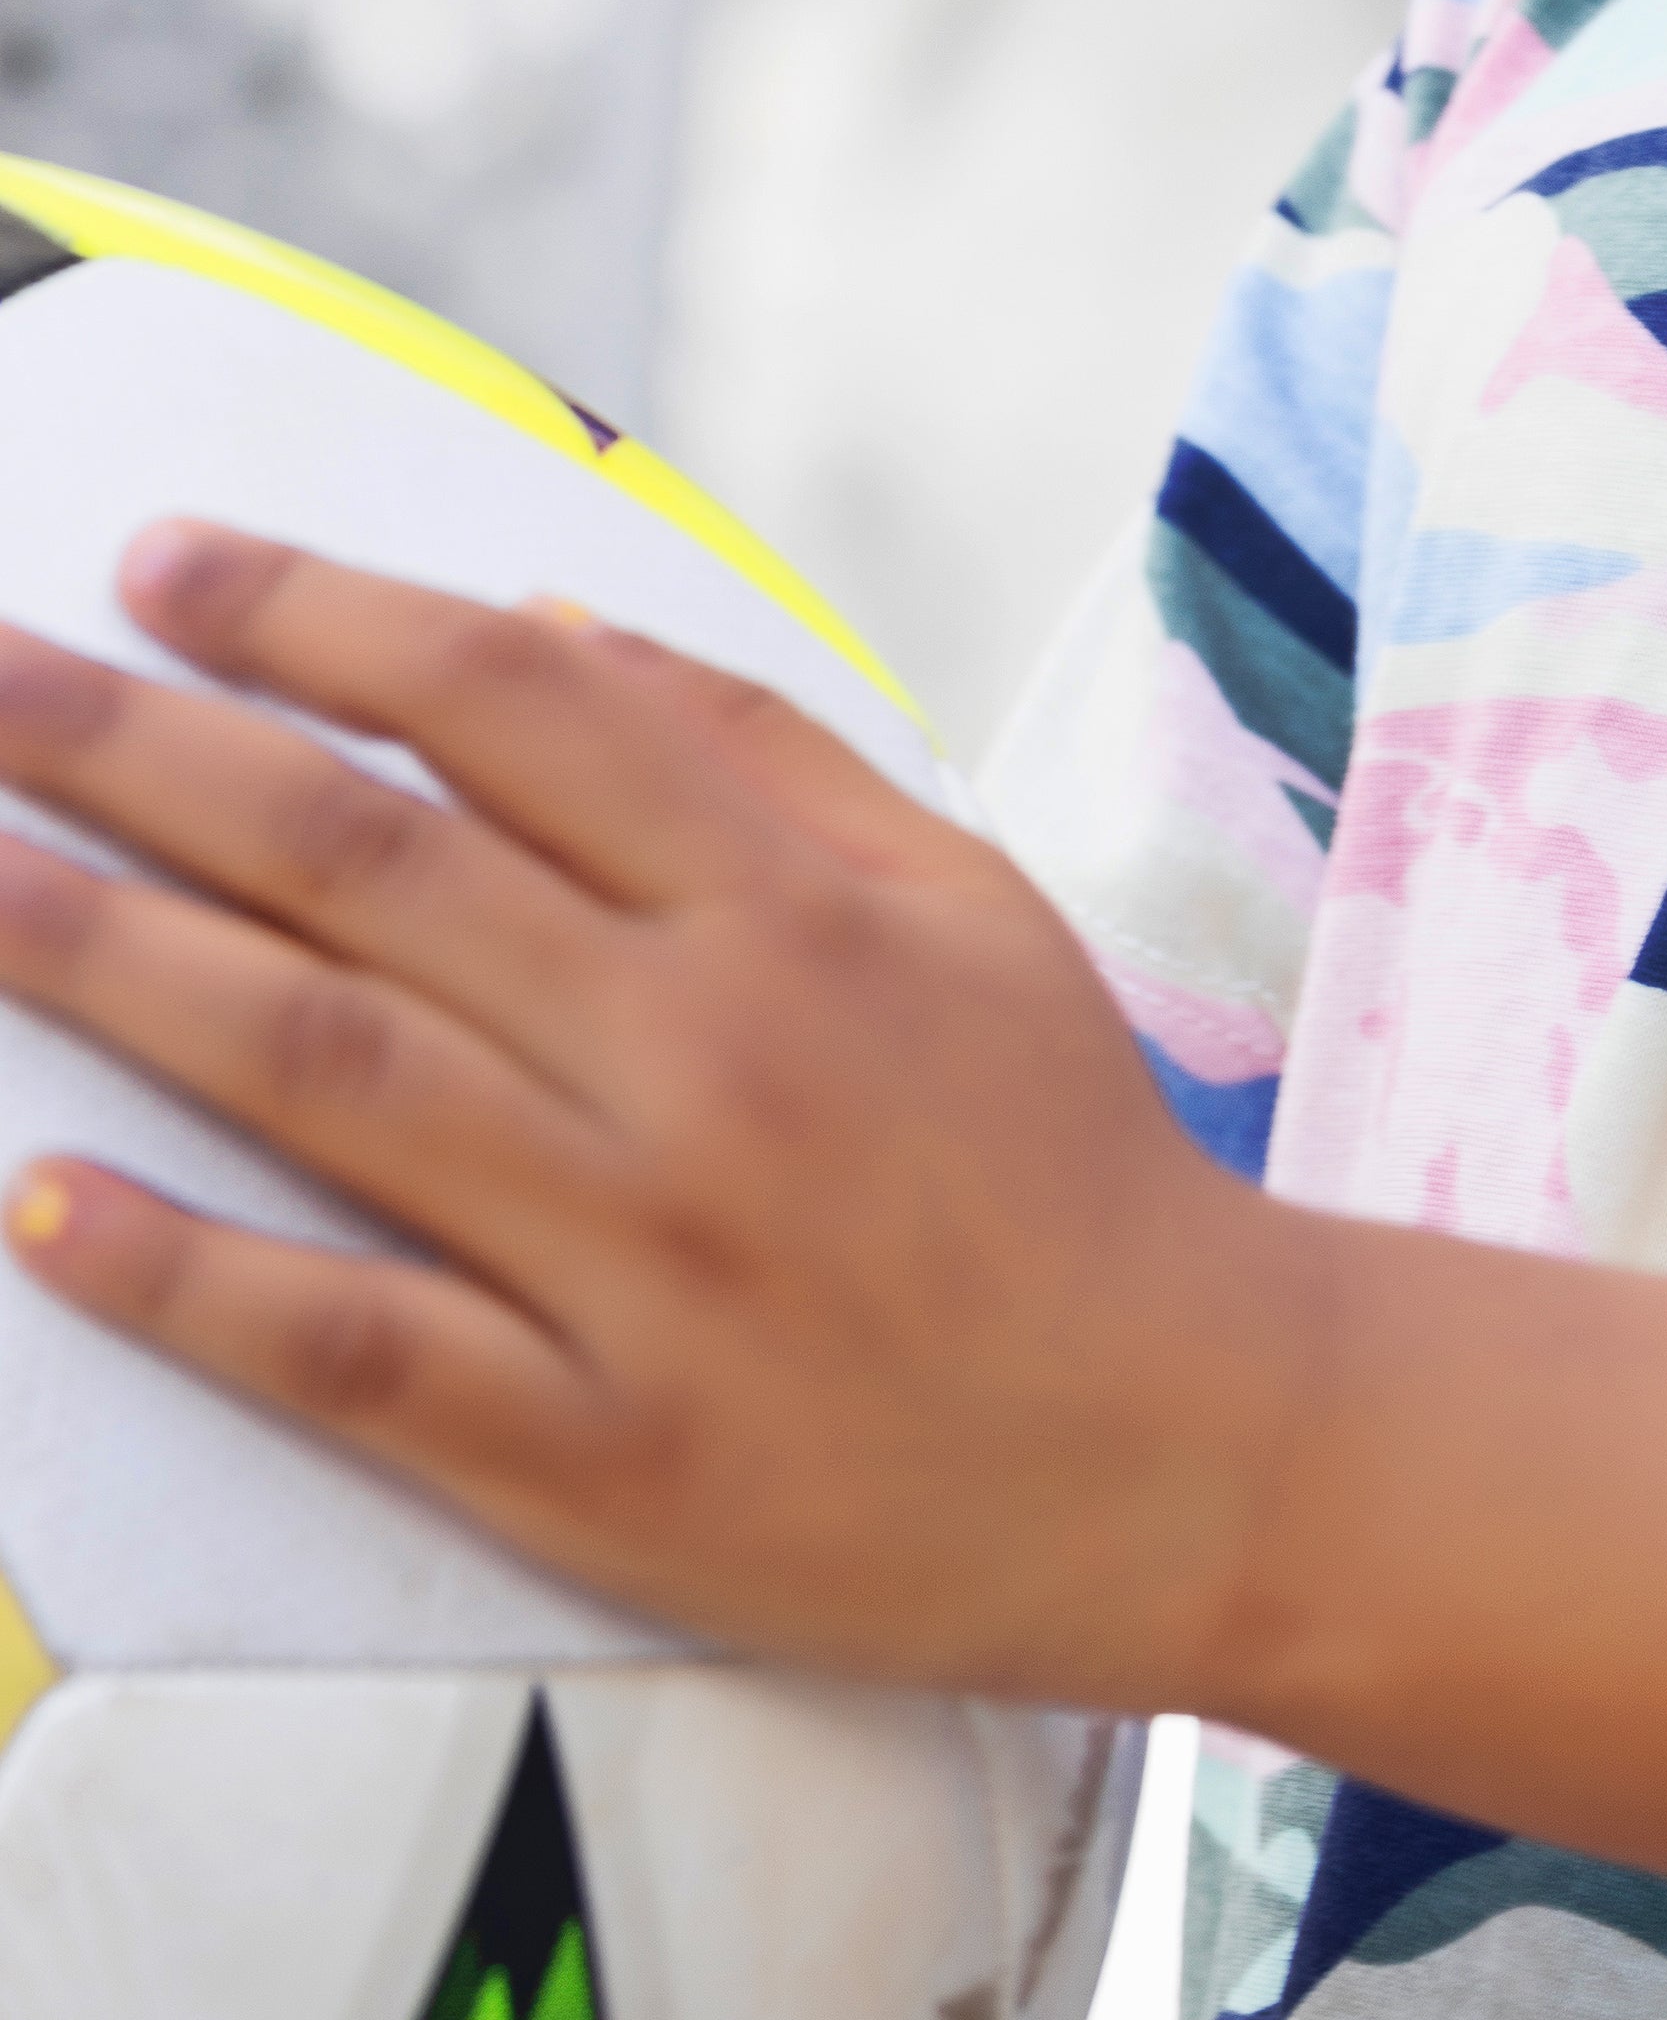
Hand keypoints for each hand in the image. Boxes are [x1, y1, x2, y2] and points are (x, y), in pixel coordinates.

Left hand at [0, 523, 1281, 1699]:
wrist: (1198, 1454)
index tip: (162, 562)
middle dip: (139, 750)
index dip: (318, 616)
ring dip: (106, 964)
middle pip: (371, 865)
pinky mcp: (601, 1457)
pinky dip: (187, 1277)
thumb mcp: (966, 903)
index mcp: (796, 911)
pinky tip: (44, 1205)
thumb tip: (531, 630)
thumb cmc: (1067, 1167)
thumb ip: (760, 753)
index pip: (509, 707)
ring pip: (326, 1072)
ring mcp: (644, 1262)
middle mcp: (707, 1058)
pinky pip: (353, 1349)